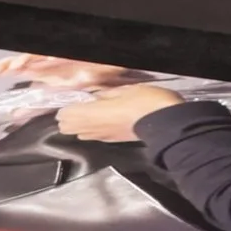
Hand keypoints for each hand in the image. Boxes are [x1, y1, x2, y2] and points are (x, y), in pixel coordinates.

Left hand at [67, 81, 181, 139]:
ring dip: (79, 126)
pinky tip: (98, 124)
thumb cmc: (145, 101)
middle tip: (73, 108)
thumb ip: (106, 94)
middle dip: (68, 119)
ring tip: (84, 115)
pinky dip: (91, 131)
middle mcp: (94, 128)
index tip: (70, 100)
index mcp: (93, 113)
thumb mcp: (124, 90)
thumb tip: (96, 96)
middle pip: (68, 128)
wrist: (165, 121)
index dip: (66, 107)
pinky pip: (94, 137)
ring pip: (80, 134)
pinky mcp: (113, 140)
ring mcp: (103, 136)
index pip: (66, 114)